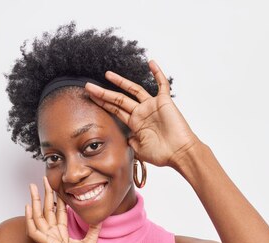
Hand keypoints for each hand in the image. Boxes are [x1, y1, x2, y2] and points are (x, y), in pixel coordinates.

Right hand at [25, 176, 101, 242]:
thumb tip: (100, 217)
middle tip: (42, 179)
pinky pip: (34, 230)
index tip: (56, 187)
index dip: (56, 199)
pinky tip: (27, 207)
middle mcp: (53, 235)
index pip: (57, 212)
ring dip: (34, 201)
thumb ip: (93, 229)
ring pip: (38, 217)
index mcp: (62, 234)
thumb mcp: (90, 241)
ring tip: (31, 187)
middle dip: (44, 194)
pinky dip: (29, 219)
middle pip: (46, 210)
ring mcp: (48, 239)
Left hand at [84, 60, 202, 167]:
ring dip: (120, 82)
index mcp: (135, 123)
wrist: (180, 153)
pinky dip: (157, 73)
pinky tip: (151, 62)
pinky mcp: (164, 102)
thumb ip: (130, 141)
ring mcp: (152, 106)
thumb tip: (125, 137)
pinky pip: (161, 84)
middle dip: (103, 93)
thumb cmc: (163, 154)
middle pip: (119, 99)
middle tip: (88, 86)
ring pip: (134, 90)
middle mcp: (141, 112)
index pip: (115, 110)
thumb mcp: (140, 150)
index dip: (102, 103)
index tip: (90, 97)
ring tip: (107, 74)